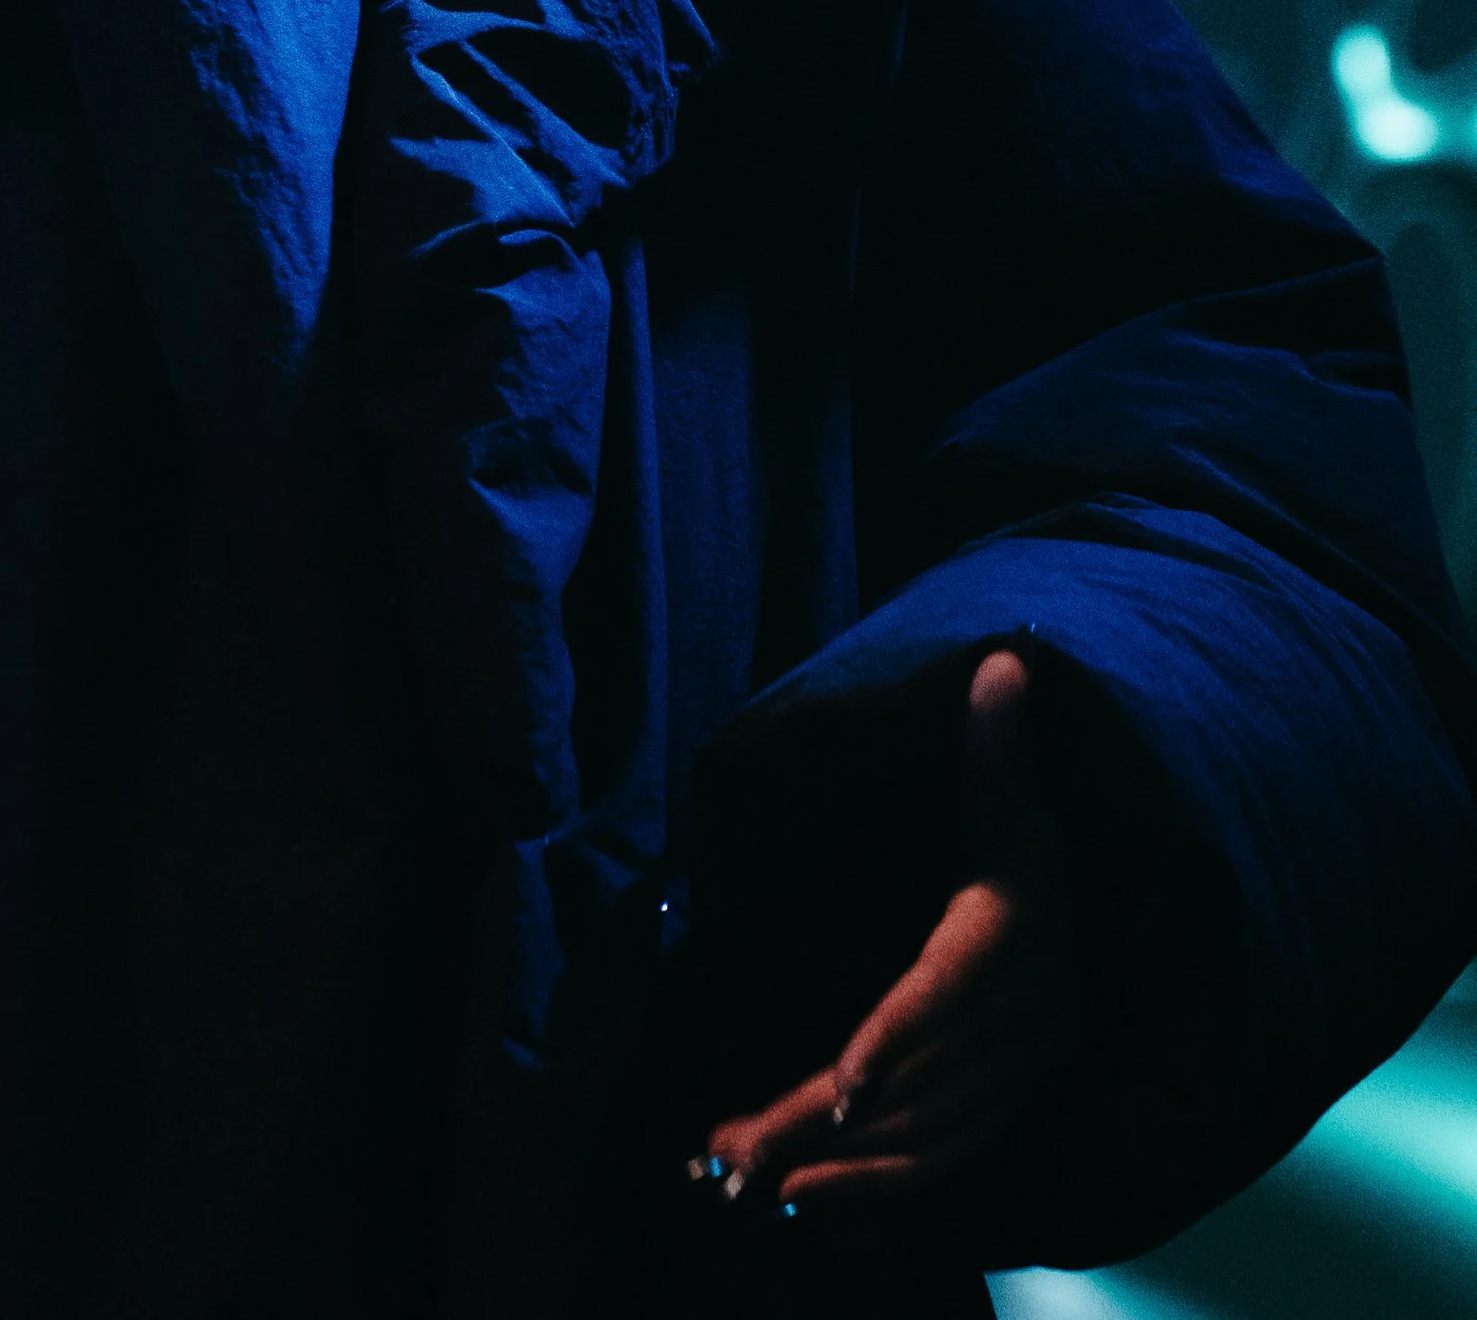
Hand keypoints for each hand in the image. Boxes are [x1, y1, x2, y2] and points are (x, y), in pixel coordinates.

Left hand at [697, 650, 1078, 1218]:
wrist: (1118, 920)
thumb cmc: (1043, 846)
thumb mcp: (1023, 800)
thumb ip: (1001, 746)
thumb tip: (1003, 660)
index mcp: (1017, 942)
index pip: (951, 996)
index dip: (898, 1040)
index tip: (839, 1083)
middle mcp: (1023, 1023)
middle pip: (921, 1083)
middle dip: (830, 1120)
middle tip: (739, 1150)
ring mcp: (1017, 1074)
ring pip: (924, 1135)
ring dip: (838, 1165)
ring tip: (745, 1175)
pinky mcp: (1003, 1108)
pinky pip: (941, 1159)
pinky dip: (875, 1186)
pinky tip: (801, 1196)